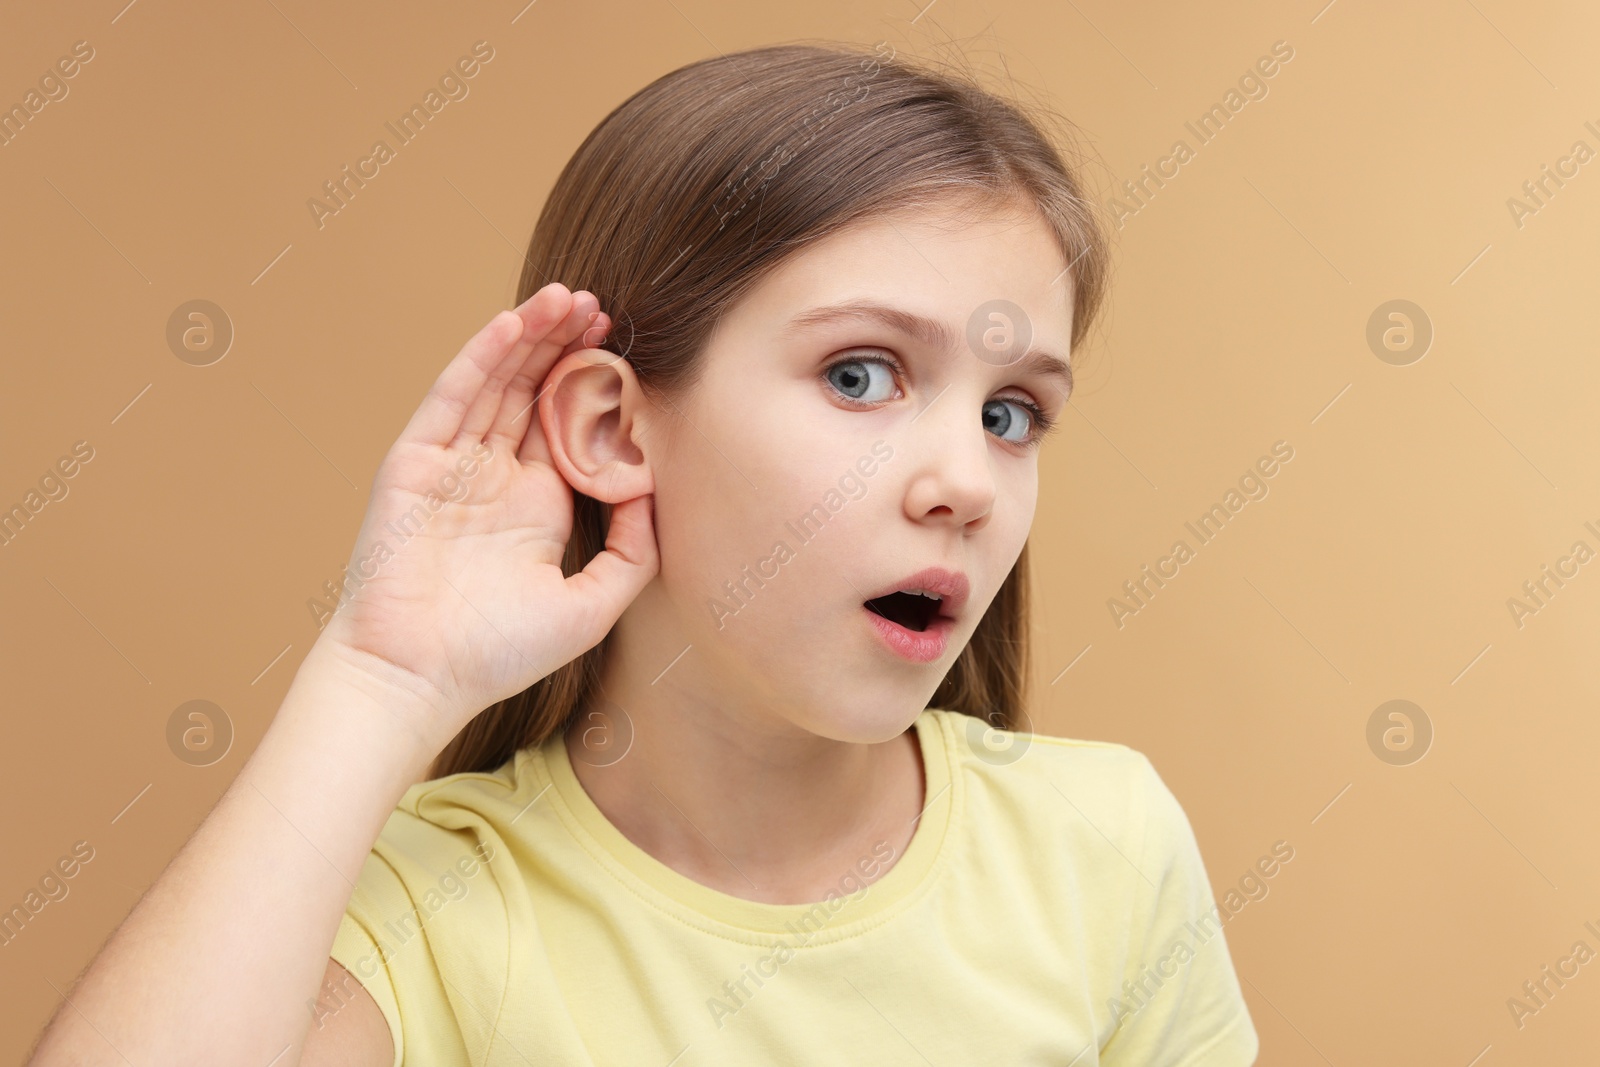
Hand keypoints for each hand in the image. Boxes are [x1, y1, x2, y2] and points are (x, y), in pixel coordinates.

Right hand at [313, 283, 657, 750]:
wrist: (417, 677)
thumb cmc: (498, 654)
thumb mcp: (591, 606)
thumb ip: (633, 553)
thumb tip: (654, 491)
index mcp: (534, 506)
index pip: (569, 427)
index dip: (595, 386)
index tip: (629, 347)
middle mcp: (494, 478)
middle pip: (534, 392)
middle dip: (567, 346)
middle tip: (603, 303)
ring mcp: (452, 465)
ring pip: (497, 383)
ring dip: (530, 337)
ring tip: (567, 296)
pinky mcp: (413, 462)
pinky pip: (452, 398)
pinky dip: (480, 358)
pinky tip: (512, 324)